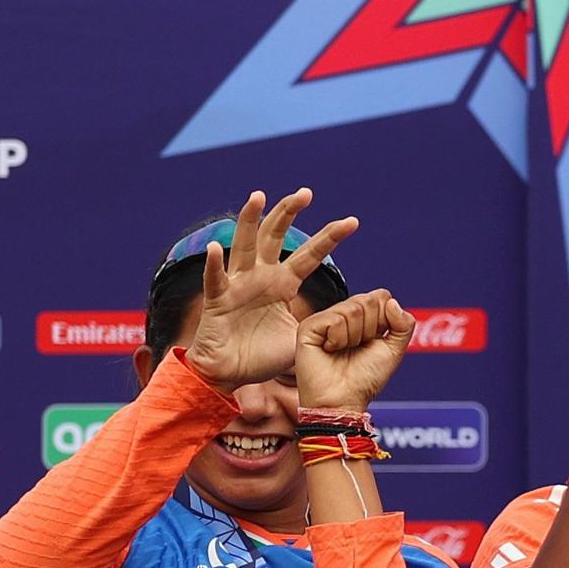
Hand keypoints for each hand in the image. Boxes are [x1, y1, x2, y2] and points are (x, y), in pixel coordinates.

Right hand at [183, 190, 358, 388]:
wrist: (231, 375)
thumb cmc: (263, 356)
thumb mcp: (304, 337)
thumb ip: (326, 325)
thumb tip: (354, 321)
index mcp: (284, 284)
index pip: (310, 255)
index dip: (329, 237)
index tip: (353, 221)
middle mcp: (261, 277)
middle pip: (275, 237)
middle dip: (289, 213)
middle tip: (307, 192)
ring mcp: (238, 285)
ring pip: (244, 246)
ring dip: (250, 220)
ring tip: (259, 196)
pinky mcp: (218, 300)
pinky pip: (215, 280)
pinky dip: (213, 264)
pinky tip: (215, 247)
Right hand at [293, 291, 412, 418]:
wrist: (344, 399)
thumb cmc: (365, 378)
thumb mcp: (394, 350)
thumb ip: (403, 324)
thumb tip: (392, 302)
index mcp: (362, 317)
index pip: (381, 296)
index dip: (385, 320)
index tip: (375, 341)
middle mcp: (343, 314)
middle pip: (368, 300)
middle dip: (371, 329)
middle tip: (358, 347)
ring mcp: (325, 319)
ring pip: (353, 309)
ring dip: (355, 337)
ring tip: (344, 350)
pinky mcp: (309, 326)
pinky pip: (335, 320)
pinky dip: (339, 339)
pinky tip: (330, 350)